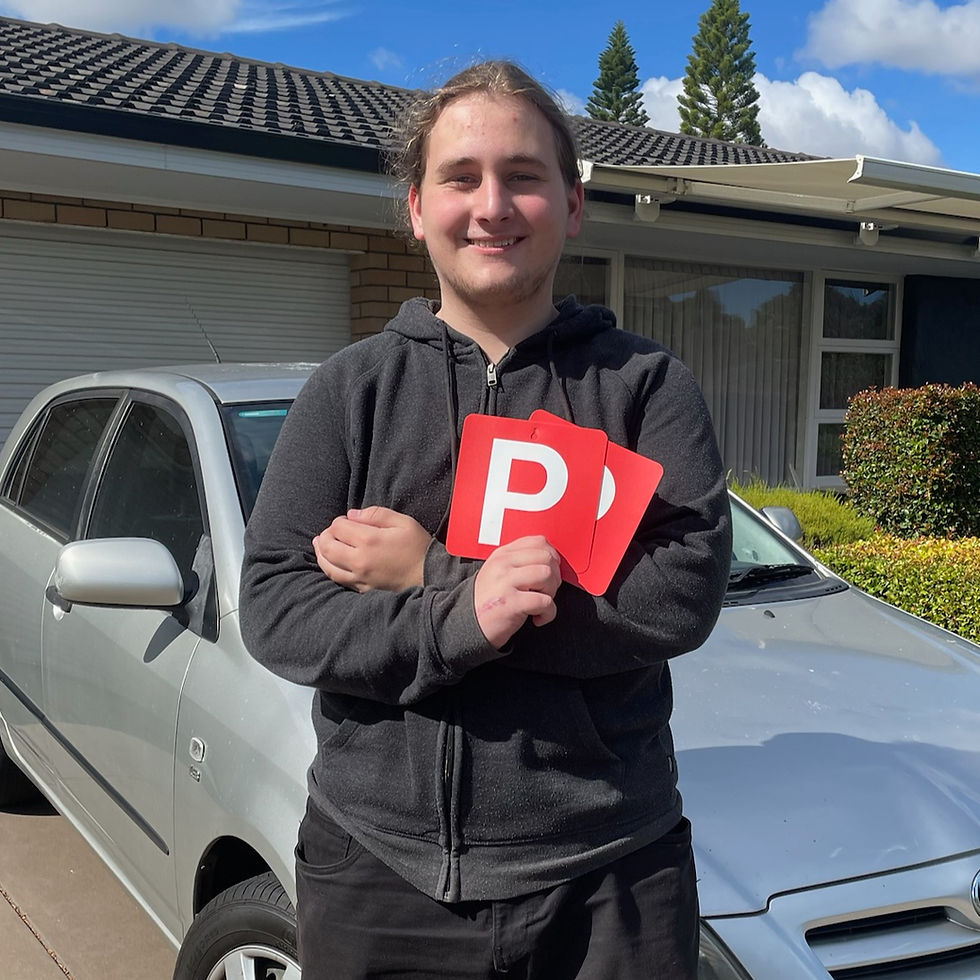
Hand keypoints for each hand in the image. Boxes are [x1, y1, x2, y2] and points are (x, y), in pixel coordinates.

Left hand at [313, 506, 429, 592]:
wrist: (430, 575)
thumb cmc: (418, 546)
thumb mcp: (403, 521)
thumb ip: (376, 514)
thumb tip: (352, 515)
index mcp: (369, 541)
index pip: (338, 528)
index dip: (339, 521)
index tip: (347, 520)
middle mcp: (360, 561)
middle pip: (328, 547)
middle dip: (325, 536)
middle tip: (330, 532)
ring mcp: (360, 578)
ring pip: (328, 567)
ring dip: (321, 554)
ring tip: (319, 545)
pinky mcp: (363, 589)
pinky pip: (339, 580)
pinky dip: (330, 569)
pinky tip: (331, 562)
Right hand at [473, 536, 561, 649]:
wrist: (467, 626)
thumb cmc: (490, 601)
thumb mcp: (499, 574)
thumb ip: (520, 562)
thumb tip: (553, 560)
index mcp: (502, 555)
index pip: (538, 541)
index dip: (552, 557)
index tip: (550, 572)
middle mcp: (502, 564)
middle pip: (547, 558)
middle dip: (554, 576)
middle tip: (546, 592)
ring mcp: (505, 583)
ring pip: (547, 575)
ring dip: (551, 593)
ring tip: (541, 603)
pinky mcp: (510, 604)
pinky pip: (544, 602)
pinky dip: (548, 613)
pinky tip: (538, 618)